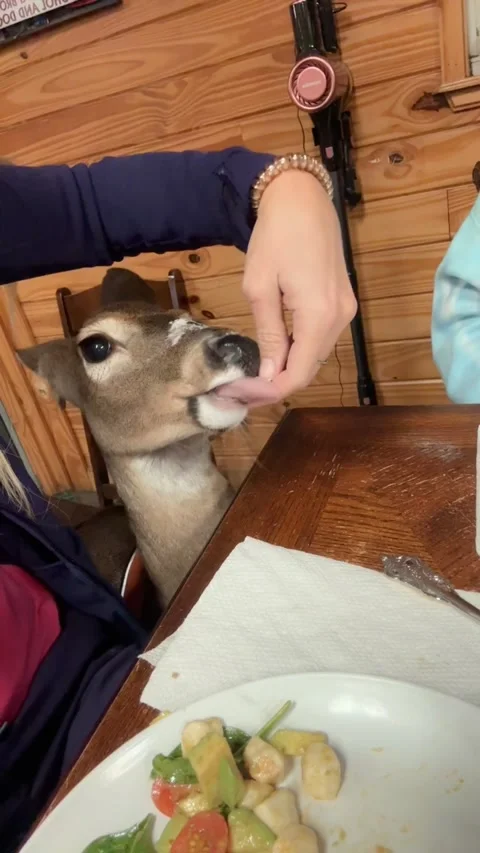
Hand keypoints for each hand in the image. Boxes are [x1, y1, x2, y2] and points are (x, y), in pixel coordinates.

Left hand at [241, 169, 356, 405]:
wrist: (302, 197)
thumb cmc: (275, 236)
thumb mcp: (259, 288)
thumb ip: (267, 334)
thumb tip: (268, 373)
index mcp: (318, 316)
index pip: (299, 374)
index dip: (271, 391)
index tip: (243, 394)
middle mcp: (340, 318)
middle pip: (310, 367)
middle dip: (277, 381)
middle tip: (242, 385)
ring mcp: (346, 309)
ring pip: (316, 354)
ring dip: (289, 365)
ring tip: (255, 368)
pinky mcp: (344, 301)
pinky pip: (321, 337)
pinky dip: (300, 347)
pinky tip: (276, 347)